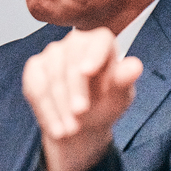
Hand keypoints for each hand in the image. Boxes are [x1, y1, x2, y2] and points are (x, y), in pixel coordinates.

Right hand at [22, 27, 142, 170]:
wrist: (82, 122)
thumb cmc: (105, 103)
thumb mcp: (119, 97)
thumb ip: (124, 81)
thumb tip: (135, 66)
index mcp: (102, 43)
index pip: (98, 41)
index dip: (93, 54)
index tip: (87, 72)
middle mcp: (75, 42)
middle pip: (71, 61)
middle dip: (74, 89)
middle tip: (80, 113)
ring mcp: (53, 53)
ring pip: (52, 76)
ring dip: (60, 105)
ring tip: (70, 129)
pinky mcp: (35, 67)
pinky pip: (37, 87)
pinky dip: (47, 110)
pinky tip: (56, 127)